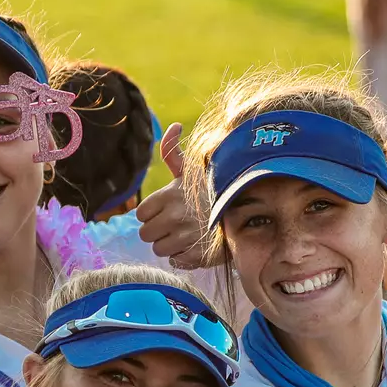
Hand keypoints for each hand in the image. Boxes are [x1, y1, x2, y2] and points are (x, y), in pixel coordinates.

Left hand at [135, 124, 207, 269]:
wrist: (245, 212)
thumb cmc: (212, 189)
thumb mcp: (192, 168)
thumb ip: (173, 152)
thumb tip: (175, 126)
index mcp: (167, 196)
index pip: (141, 214)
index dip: (152, 214)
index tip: (165, 211)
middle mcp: (173, 217)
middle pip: (146, 234)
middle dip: (158, 231)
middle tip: (175, 224)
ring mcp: (184, 238)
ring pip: (159, 249)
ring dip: (170, 244)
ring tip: (186, 234)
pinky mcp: (195, 256)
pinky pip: (175, 261)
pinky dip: (183, 257)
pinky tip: (195, 245)